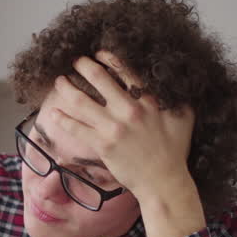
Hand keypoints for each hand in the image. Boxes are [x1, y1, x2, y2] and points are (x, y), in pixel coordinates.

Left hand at [49, 51, 205, 236]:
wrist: (163, 182)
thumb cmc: (174, 151)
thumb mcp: (183, 118)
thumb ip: (176, 97)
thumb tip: (175, 79)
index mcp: (149, 100)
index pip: (125, 70)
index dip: (108, 58)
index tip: (98, 54)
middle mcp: (129, 110)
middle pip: (99, 79)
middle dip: (83, 65)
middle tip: (75, 61)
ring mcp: (114, 127)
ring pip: (82, 101)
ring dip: (67, 88)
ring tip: (59, 81)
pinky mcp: (102, 144)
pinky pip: (76, 128)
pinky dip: (62, 119)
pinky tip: (53, 112)